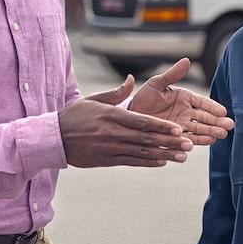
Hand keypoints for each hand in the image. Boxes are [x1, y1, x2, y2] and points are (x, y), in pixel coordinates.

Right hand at [59, 83, 192, 167]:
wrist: (54, 139)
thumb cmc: (76, 116)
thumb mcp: (93, 99)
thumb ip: (116, 93)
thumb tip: (132, 80)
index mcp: (111, 115)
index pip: (141, 122)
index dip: (161, 126)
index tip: (178, 129)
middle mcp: (112, 133)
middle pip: (146, 139)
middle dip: (169, 142)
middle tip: (188, 145)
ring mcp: (110, 148)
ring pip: (142, 153)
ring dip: (164, 155)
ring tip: (182, 157)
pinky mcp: (107, 160)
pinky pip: (131, 162)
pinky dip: (147, 162)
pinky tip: (162, 162)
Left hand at [128, 58, 234, 145]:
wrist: (130, 116)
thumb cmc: (143, 97)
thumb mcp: (157, 84)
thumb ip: (173, 75)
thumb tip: (187, 60)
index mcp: (185, 97)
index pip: (203, 102)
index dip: (213, 107)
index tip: (223, 111)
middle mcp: (186, 112)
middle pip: (205, 117)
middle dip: (217, 122)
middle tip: (229, 126)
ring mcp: (182, 125)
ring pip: (200, 129)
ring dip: (212, 132)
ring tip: (222, 135)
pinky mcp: (175, 137)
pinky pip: (189, 139)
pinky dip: (199, 141)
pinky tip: (209, 141)